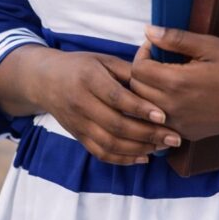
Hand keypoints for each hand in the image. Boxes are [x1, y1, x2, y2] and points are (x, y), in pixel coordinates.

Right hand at [39, 50, 181, 164]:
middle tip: (173, 138)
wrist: (45, 80)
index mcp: (88, 79)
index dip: (140, 108)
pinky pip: (101, 153)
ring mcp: (78, 123)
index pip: (117, 98)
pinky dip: (123, 159)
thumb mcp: (103, 60)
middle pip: (116, 125)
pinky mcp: (78, 136)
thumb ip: (129, 70)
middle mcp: (81, 103)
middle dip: (148, 134)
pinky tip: (143, 157)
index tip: (163, 116)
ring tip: (162, 147)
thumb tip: (160, 77)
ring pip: (109, 143)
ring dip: (139, 149)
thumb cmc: (80, 66)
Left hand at [129, 27, 218, 140]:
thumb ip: (176, 39)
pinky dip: (157, 109)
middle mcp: (172, 107)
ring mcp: (178, 124)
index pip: (137, 69)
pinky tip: (173, 97)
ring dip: (146, 91)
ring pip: (143, 108)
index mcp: (176, 83)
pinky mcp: (185, 134)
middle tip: (158, 60)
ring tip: (162, 78)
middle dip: (141, 71)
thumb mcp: (210, 46)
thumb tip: (148, 31)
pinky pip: (158, 122)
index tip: (155, 47)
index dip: (142, 54)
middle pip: (135, 89)